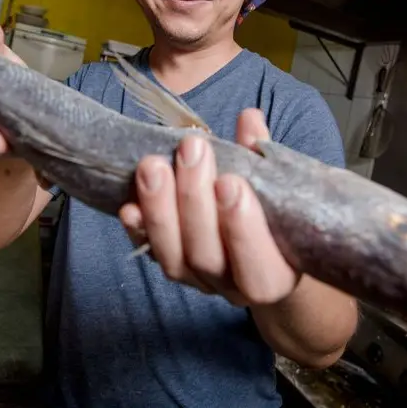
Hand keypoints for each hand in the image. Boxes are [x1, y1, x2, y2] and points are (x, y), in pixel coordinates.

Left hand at [119, 108, 301, 306]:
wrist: (262, 248)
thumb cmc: (274, 213)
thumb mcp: (278, 185)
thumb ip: (262, 156)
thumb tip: (249, 120)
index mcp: (277, 275)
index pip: (260, 270)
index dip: (242, 229)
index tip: (230, 181)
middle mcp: (235, 287)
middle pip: (207, 257)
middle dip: (194, 201)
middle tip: (191, 150)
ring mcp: (199, 281)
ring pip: (174, 259)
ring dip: (160, 210)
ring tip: (153, 165)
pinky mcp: (172, 270)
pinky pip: (148, 254)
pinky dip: (137, 229)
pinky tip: (128, 205)